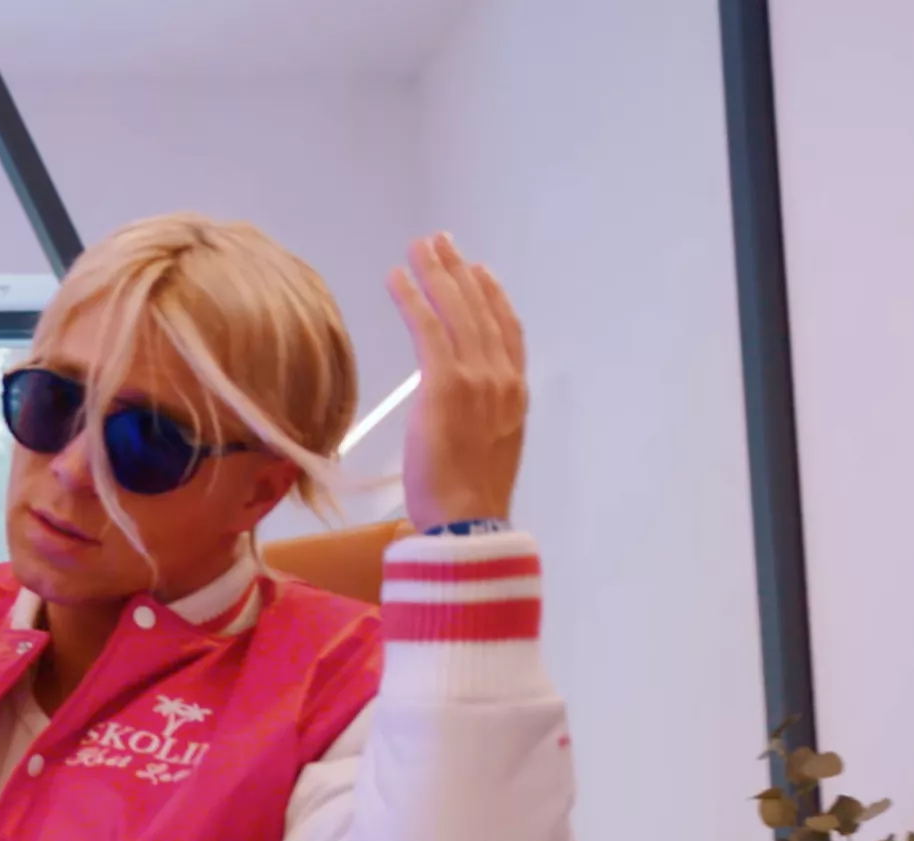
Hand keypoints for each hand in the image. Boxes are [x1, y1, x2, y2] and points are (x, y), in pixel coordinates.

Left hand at [385, 233, 526, 528]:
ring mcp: (477, 380)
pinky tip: (397, 277)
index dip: (493, 297)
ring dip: (437, 273)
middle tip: (441, 242)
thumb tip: (458, 414)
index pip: (509, 333)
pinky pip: (427, 329)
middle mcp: (503, 380)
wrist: (468, 524)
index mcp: (516, 397)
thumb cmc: (468, 503)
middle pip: (482, 311)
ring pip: (456, 311)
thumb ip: (479, 423)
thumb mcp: (486, 454)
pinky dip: (412, 298)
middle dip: (460, 272)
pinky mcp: (445, 385)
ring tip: (420, 247)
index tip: (480, 271)